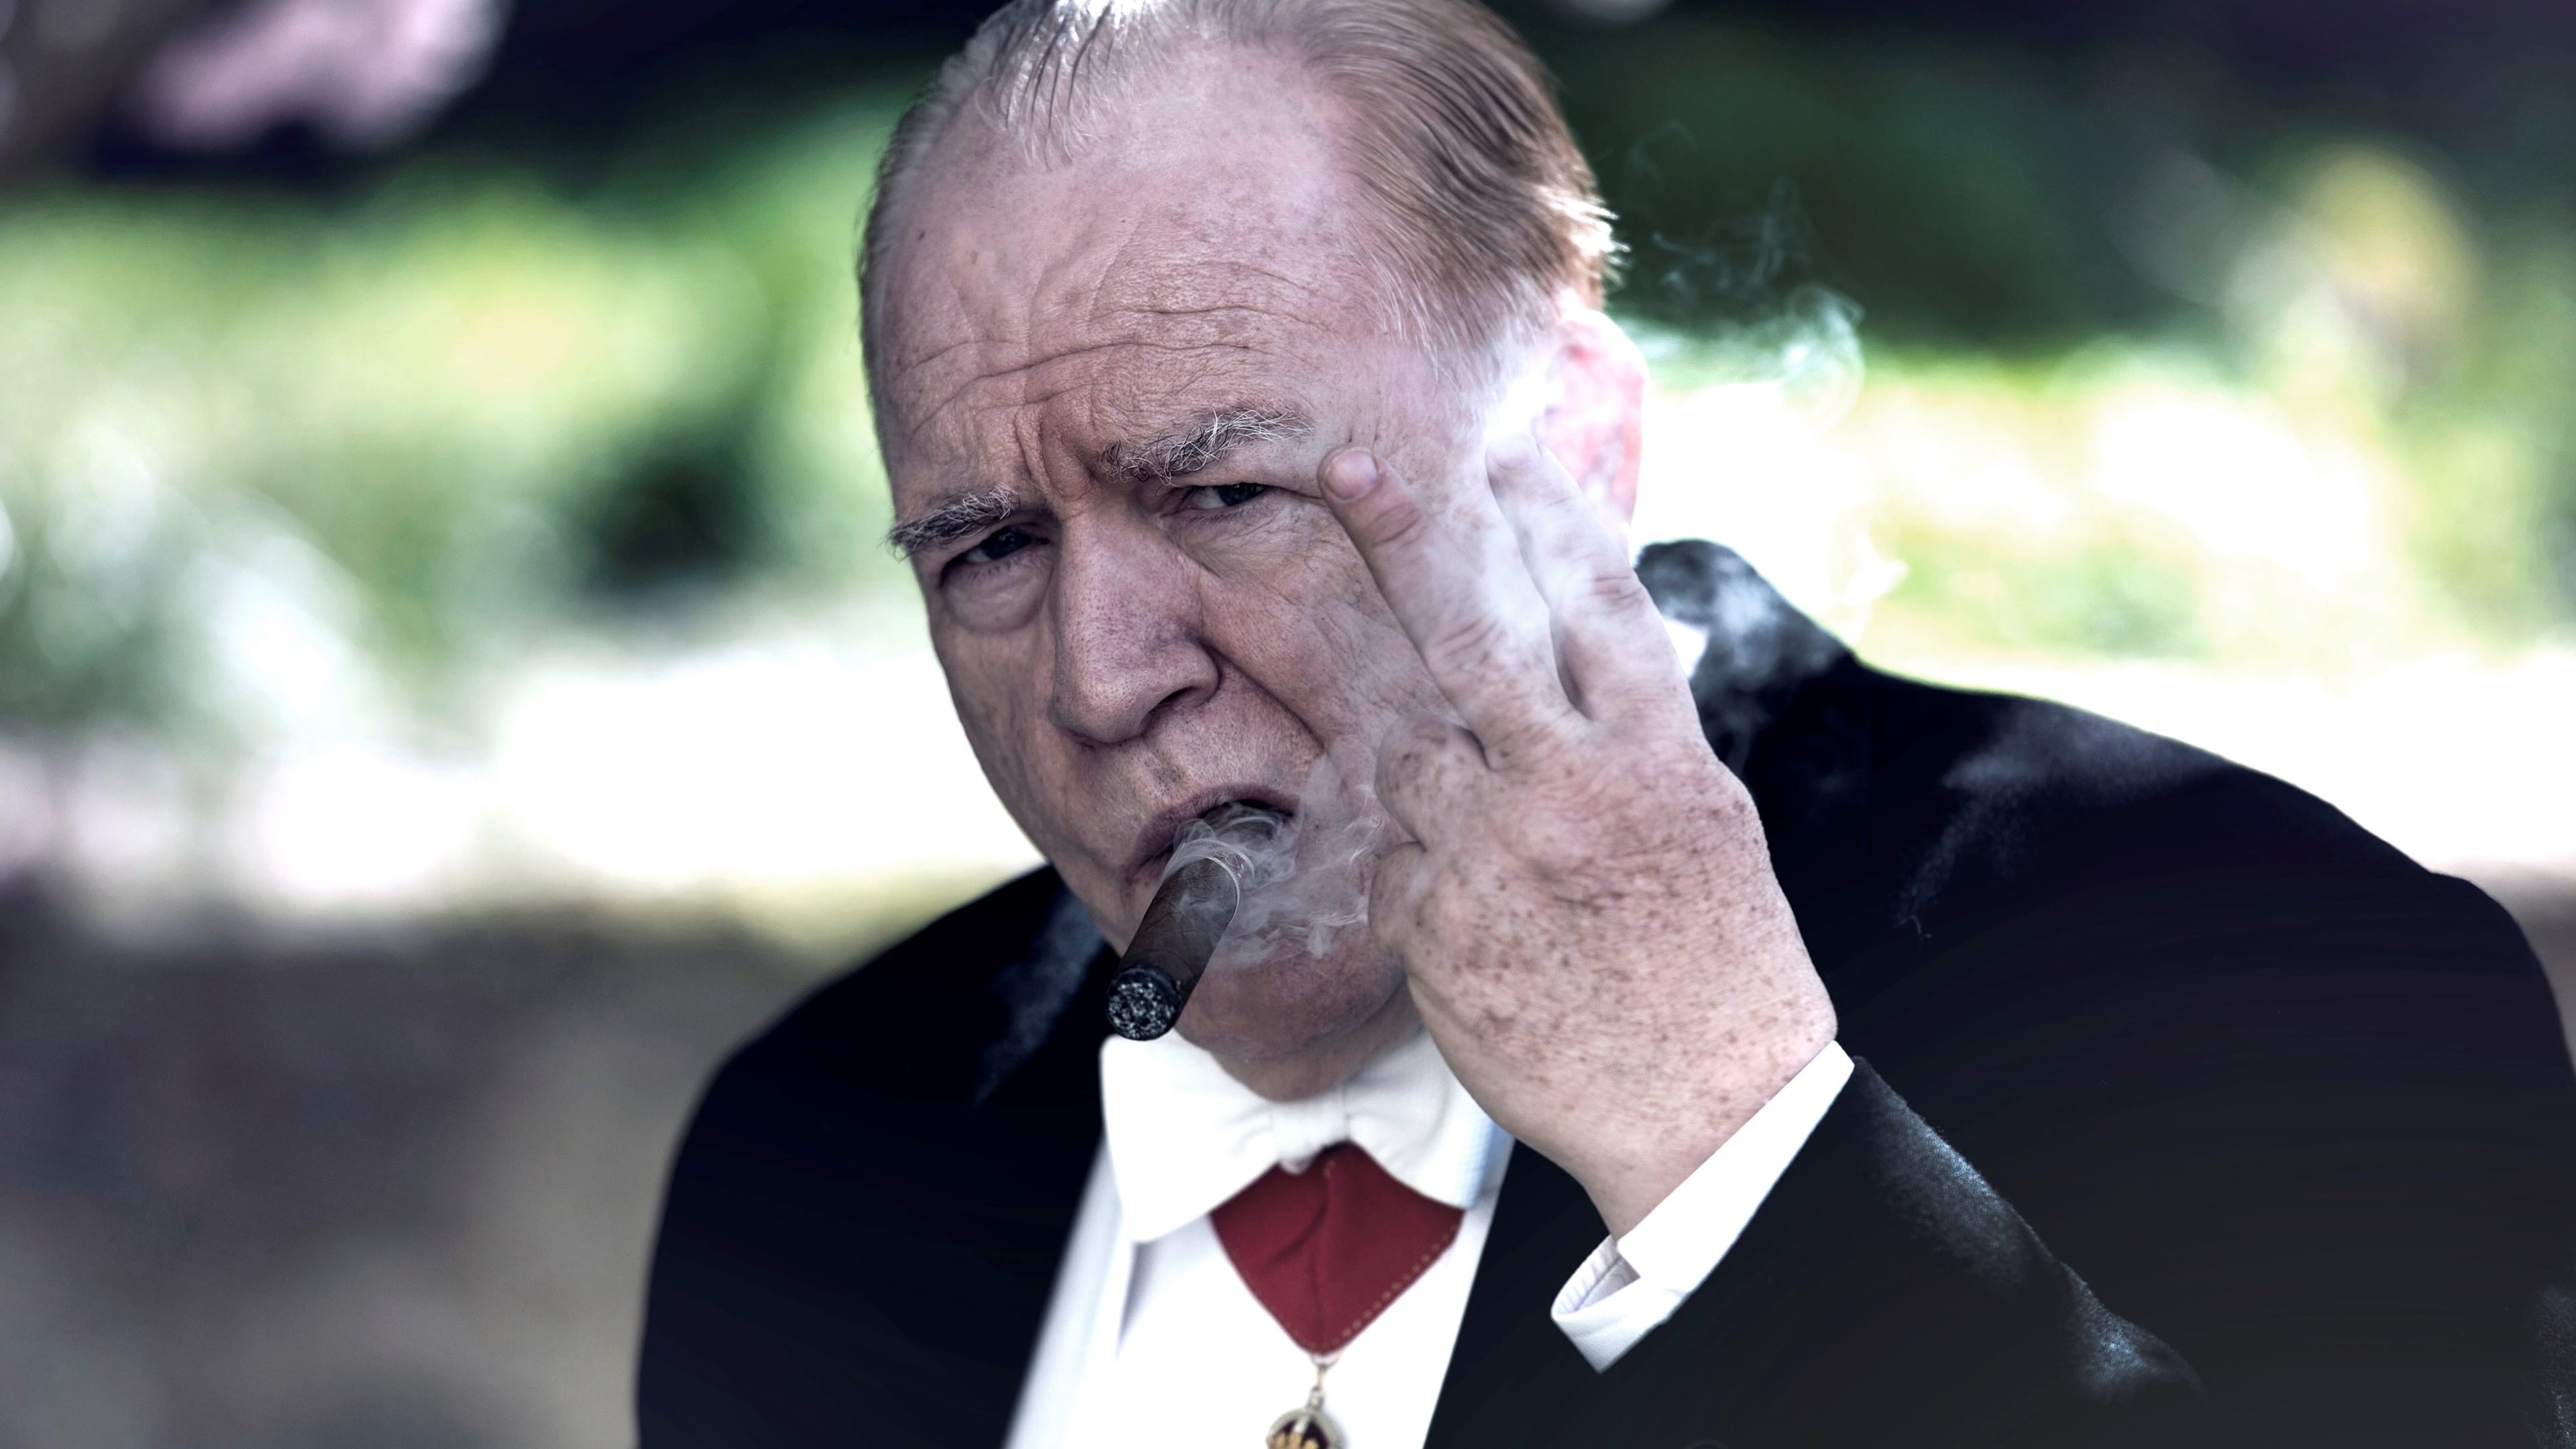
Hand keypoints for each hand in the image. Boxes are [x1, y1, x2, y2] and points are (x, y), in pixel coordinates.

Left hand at [1319, 436, 1835, 1235]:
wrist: (1703, 1110)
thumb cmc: (1716, 960)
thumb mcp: (1706, 818)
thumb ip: (1638, 730)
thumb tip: (1582, 649)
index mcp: (1656, 754)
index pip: (1594, 600)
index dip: (1544, 513)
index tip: (1500, 448)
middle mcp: (1569, 788)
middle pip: (1468, 632)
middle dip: (1404, 535)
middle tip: (1348, 463)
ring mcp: (1491, 855)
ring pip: (1406, 745)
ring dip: (1415, 745)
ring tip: (1474, 799)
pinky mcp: (1433, 926)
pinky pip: (1389, 853)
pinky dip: (1413, 859)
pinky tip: (1471, 903)